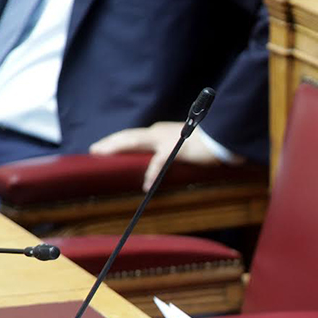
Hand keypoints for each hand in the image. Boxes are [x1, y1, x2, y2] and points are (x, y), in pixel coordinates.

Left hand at [90, 122, 221, 191]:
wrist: (223, 140)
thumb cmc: (207, 146)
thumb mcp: (183, 149)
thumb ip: (169, 155)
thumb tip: (159, 170)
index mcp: (160, 132)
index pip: (133, 136)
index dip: (116, 141)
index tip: (102, 148)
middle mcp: (158, 132)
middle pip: (128, 136)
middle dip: (109, 143)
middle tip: (93, 150)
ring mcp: (166, 139)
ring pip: (134, 141)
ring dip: (117, 148)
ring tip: (102, 154)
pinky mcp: (175, 149)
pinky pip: (159, 162)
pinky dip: (151, 173)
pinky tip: (145, 185)